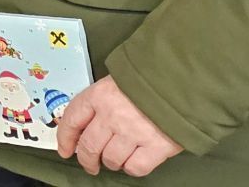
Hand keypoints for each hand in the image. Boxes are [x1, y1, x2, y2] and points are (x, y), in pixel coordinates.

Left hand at [55, 76, 180, 176]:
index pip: (73, 120)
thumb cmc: (149, 80)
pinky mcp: (156, 146)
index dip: (65, 138)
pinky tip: (134, 160)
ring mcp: (134, 132)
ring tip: (117, 157)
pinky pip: (135, 168)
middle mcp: (112, 115)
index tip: (64, 150)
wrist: (183, 82)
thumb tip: (82, 125)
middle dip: (86, 159)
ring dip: (111, 162)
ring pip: (111, 159)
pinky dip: (132, 168)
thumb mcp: (116, 83)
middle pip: (89, 146)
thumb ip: (99, 102)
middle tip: (90, 165)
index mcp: (99, 95)